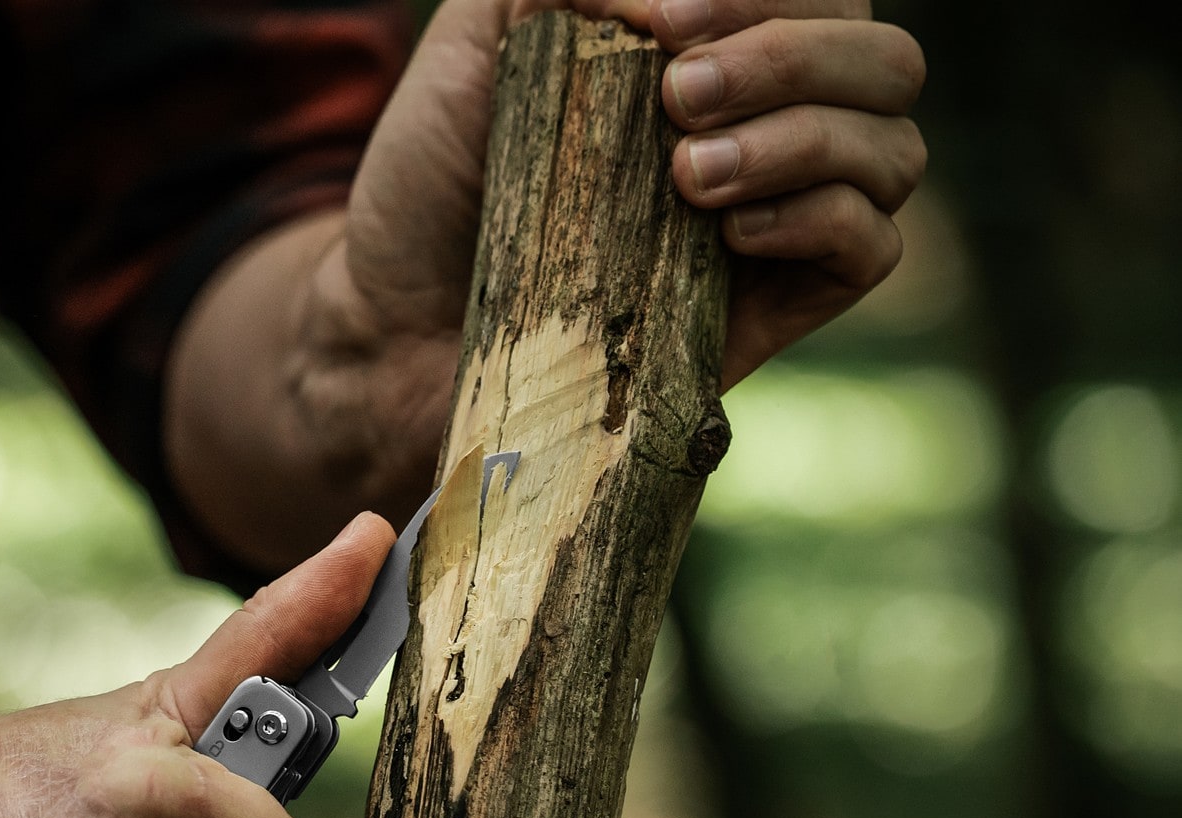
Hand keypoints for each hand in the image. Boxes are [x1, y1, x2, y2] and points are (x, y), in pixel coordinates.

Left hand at [305, 0, 924, 503]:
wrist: (395, 318)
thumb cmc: (440, 178)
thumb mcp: (483, 40)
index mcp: (724, 45)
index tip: (657, 16)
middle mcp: (774, 121)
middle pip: (883, 60)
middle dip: (791, 60)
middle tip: (679, 95)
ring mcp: (786, 217)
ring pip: (892, 150)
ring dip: (803, 141)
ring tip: (688, 174)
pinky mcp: (779, 307)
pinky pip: (868, 248)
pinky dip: (818, 221)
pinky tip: (729, 230)